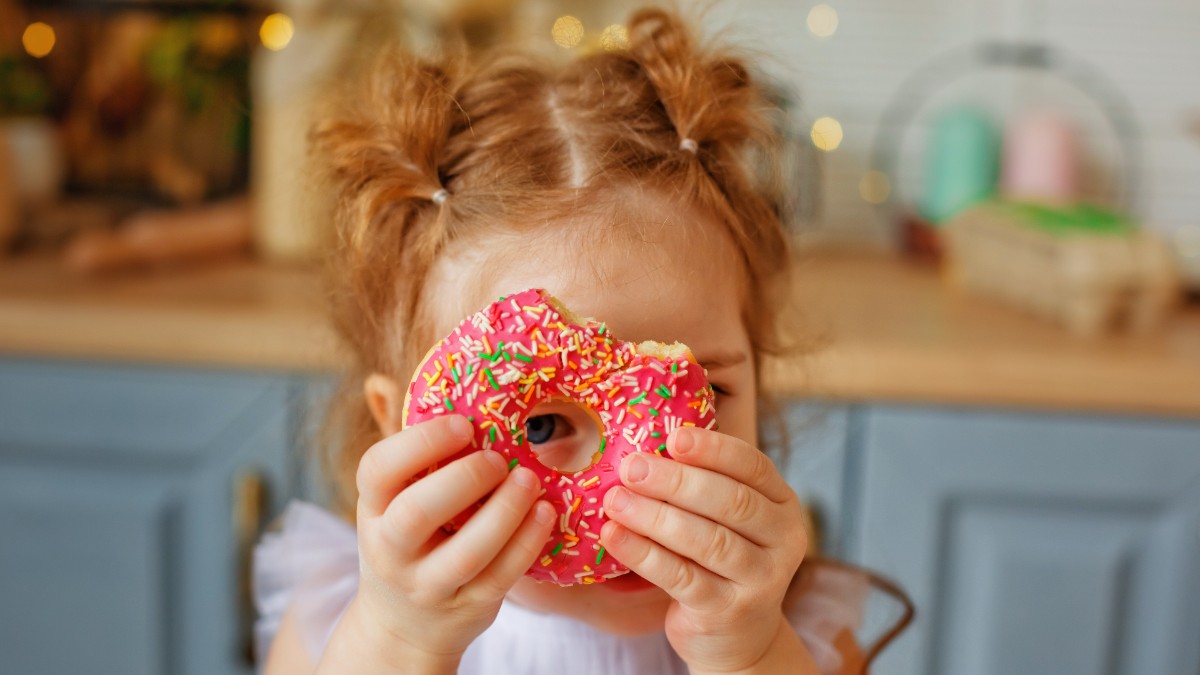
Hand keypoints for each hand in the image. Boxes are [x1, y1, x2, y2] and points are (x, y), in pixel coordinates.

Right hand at [321, 416, 554, 672]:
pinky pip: (501, 577)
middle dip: (464, 478)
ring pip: (467, 552)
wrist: (403, 626)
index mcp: (374, 507)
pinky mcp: (467, 607)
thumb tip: (400, 383)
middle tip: (499, 458)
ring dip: (505, 511)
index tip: (462, 424)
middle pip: (418, 513)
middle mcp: (391, 548)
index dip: (421, 443)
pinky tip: (545, 512)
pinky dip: (527, 542)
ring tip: (530, 479)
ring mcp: (428, 583)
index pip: (378, 470)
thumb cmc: (409, 538)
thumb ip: (410, 454)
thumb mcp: (393, 499)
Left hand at [599, 427, 808, 672]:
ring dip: (655, 516)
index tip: (674, 436)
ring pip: (707, 540)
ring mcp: (761, 579)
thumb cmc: (721, 559)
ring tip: (615, 500)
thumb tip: (644, 445)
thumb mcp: (726, 519)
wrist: (735, 634)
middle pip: (731, 502)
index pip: (753, 466)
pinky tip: (614, 535)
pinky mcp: (729, 610)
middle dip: (676, 481)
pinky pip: (682, 577)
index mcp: (783, 504)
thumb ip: (702, 483)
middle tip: (631, 467)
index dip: (714, 449)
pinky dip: (644, 554)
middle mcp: (784, 540)